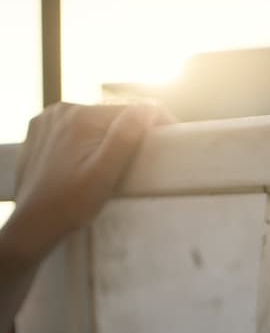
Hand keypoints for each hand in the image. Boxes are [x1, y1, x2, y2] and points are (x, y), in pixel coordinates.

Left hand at [8, 101, 172, 263]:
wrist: (34, 223)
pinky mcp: (41, 132)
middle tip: (149, 154)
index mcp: (81, 117)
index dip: (155, 120)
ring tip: (119, 159)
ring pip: (93, 120)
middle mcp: (61, 111)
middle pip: (111, 113)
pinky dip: (87, 138)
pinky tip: (90, 159)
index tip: (172, 136)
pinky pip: (74, 127)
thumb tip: (149, 108)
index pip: (130, 109)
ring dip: (109, 134)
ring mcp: (48, 120)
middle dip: (131, 129)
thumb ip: (125, 137)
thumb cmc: (70, 204)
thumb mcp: (105, 173)